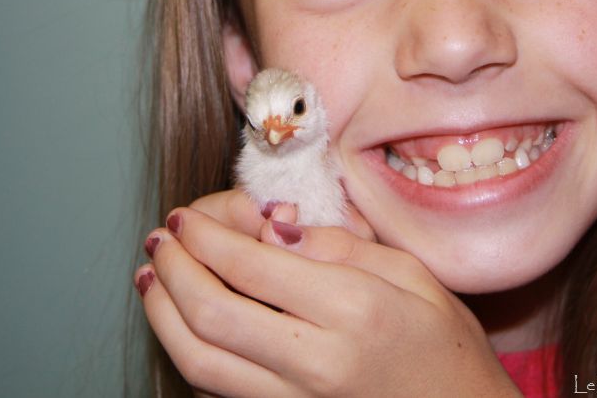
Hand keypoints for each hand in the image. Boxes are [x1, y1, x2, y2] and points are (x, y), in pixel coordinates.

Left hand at [135, 203, 522, 396]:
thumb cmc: (445, 344)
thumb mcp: (412, 274)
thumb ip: (339, 246)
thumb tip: (272, 228)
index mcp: (354, 311)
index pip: (252, 265)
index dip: (206, 236)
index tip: (186, 216)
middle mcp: (317, 363)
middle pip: (212, 315)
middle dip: (173, 269)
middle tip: (161, 238)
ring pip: (200, 362)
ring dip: (162, 315)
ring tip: (152, 277)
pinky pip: (218, 392)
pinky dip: (188, 355)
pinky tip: (180, 324)